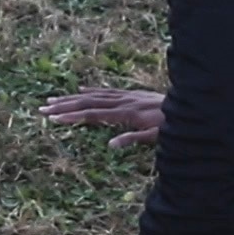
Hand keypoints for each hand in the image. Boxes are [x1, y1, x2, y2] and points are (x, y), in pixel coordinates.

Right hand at [40, 87, 164, 147]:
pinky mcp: (131, 94)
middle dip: (64, 105)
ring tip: (52, 99)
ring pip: (93, 95)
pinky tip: (81, 89)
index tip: (54, 118)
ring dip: (72, 97)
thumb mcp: (157, 136)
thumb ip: (133, 139)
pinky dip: (91, 90)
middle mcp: (123, 101)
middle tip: (42, 108)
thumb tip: (109, 145)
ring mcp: (126, 96)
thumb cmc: (174, 125)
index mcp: (127, 113)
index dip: (72, 116)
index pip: (93, 114)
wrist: (191, 104)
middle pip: (87, 102)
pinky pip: (106, 91)